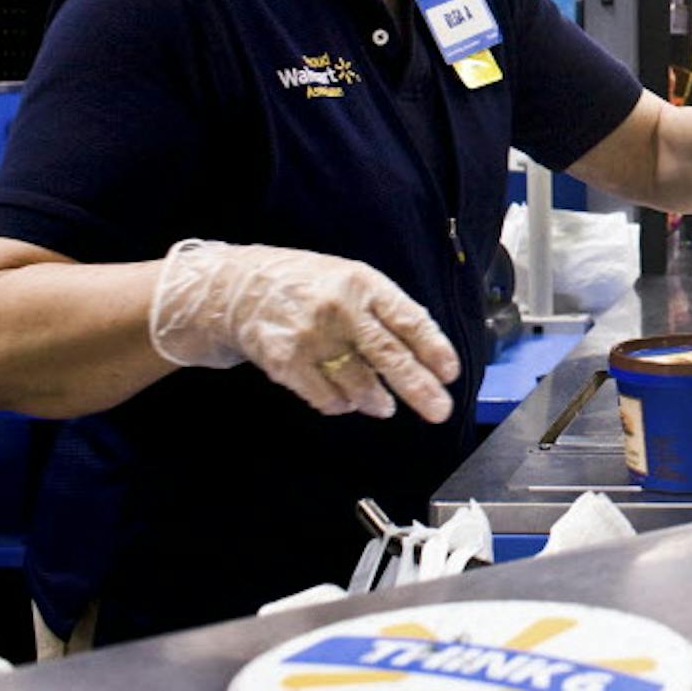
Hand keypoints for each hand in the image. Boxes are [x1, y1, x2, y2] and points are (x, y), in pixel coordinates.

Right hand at [149, 239, 460, 421]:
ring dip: (377, 400)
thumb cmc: (310, 286)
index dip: (434, 349)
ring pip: (358, 383)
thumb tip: (426, 353)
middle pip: (388, 355)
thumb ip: (386, 311)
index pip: (409, 319)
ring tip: (385, 406)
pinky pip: (326, 396)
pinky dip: (341, 405)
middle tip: (439, 410)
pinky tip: (347, 402)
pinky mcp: (286, 362)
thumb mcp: (352, 280)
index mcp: (364, 283)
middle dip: (418, 387)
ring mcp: (311, 336)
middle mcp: (340, 308)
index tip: (451, 373)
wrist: (240, 288)